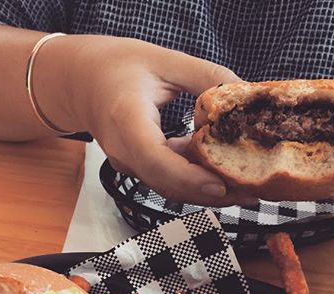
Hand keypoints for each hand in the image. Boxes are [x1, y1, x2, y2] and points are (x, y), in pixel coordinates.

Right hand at [36, 36, 255, 206]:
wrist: (81, 82)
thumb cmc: (117, 66)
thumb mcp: (165, 60)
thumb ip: (206, 77)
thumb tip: (244, 97)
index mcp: (126, 120)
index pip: (155, 159)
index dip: (188, 177)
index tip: (222, 184)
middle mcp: (123, 151)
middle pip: (167, 184)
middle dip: (210, 193)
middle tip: (252, 193)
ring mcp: (128, 164)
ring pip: (170, 187)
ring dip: (207, 191)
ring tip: (247, 188)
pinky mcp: (138, 167)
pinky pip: (168, 179)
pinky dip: (196, 179)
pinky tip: (224, 172)